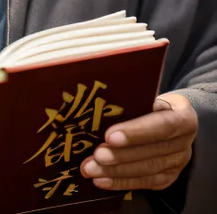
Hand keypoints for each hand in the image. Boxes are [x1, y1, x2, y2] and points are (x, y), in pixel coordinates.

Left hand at [81, 93, 196, 190]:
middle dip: (121, 156)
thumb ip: (134, 100)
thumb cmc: (153, 101)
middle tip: (96, 156)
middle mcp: (185, 142)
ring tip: (92, 169)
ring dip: (116, 172)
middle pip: (152, 152)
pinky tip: (101, 180)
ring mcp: (178, 162)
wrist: (172, 116)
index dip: (136, 133)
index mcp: (184, 117)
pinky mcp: (168, 176)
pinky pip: (144, 182)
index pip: (161, 126)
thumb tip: (102, 104)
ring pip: (147, 170)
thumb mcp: (149, 94)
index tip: (110, 136)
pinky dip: (121, 182)